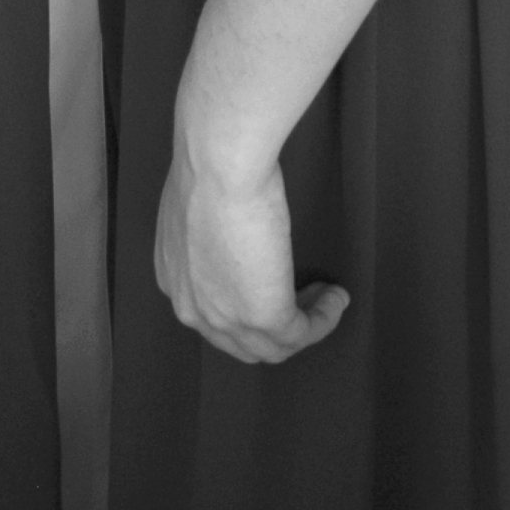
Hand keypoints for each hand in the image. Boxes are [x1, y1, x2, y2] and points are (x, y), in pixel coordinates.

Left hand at [154, 123, 347, 367]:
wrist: (218, 163)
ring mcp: (227, 319)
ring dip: (306, 325)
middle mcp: (193, 309)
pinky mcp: (264, 317)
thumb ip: (206, 234)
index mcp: (174, 280)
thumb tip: (230, 230)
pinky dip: (323, 319)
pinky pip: (302, 333)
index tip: (273, 284)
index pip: (213, 315)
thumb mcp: (196, 209)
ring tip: (325, 298)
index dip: (246, 308)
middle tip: (303, 295)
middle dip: (276, 324)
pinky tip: (335, 297)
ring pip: (272, 347)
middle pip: (241, 341)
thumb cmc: (209, 167)